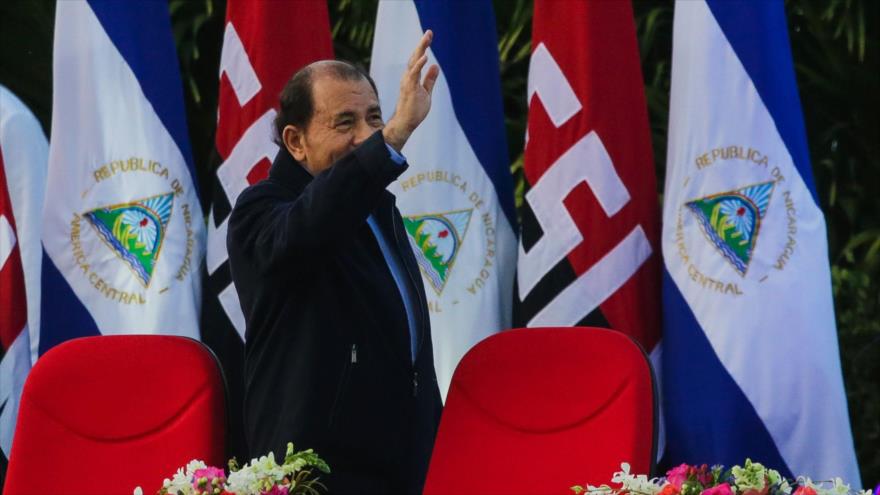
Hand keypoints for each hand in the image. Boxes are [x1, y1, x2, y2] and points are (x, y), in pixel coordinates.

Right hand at [383, 30, 439, 151]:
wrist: (406, 123)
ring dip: (421, 49)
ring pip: (414, 61)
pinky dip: (419, 64)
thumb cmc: (414, 109)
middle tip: (429, 32)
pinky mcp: (409, 88)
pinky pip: (414, 73)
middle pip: (416, 56)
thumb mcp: (426, 92)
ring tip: (427, 38)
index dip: (423, 47)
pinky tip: (425, 56)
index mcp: (412, 77)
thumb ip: (430, 79)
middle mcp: (408, 77)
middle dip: (422, 44)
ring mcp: (408, 81)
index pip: (418, 59)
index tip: (429, 36)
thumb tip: (435, 66)